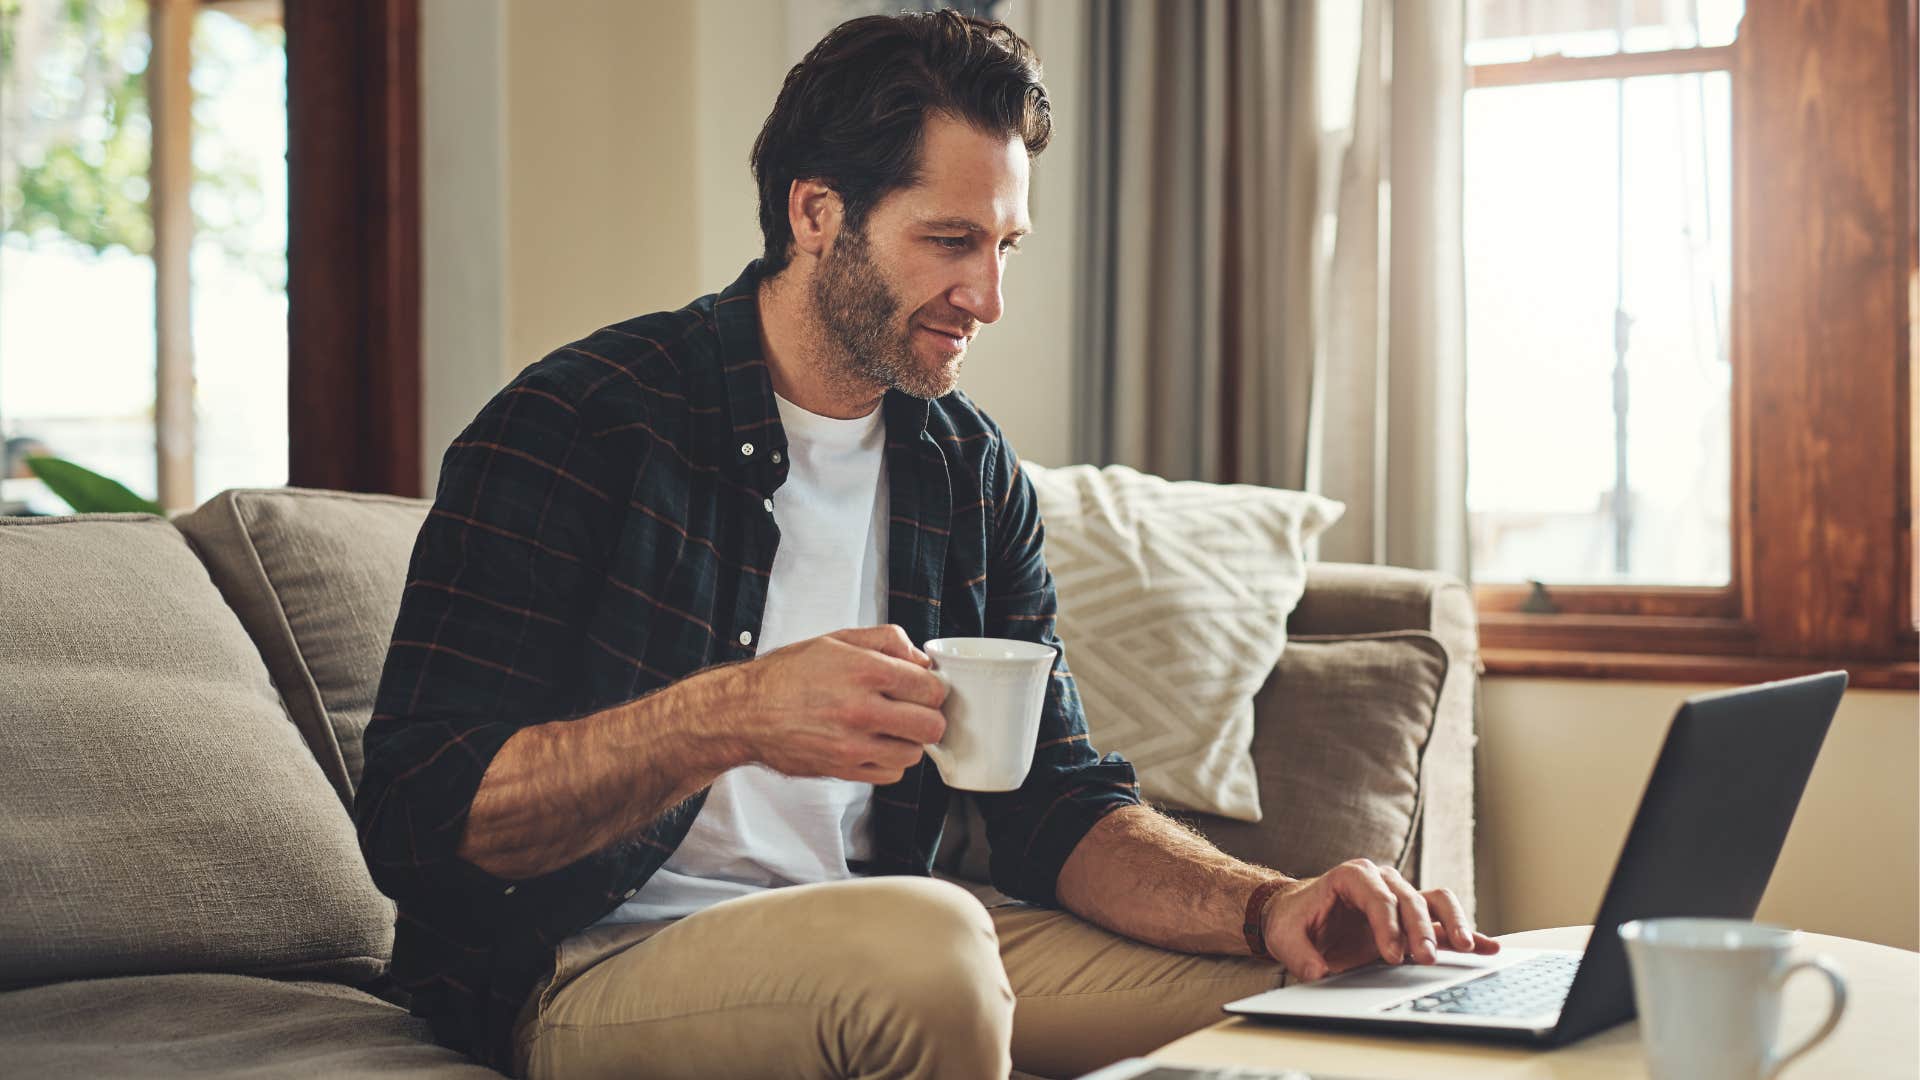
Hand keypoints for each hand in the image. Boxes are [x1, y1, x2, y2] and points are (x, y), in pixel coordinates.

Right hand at [732, 624, 947, 784]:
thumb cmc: (787, 675)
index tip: (924, 688)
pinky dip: (890, 762)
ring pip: (914, 753)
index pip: (931, 688)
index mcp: (865, 671)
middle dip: (928, 716)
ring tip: (892, 728)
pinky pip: (890, 774)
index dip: (933, 687)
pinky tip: (875, 744)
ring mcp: (853, 745)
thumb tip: (920, 659)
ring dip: (909, 741)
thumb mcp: (836, 639)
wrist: (745, 712)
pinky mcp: (843, 770)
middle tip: (915, 710)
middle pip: (931, 726)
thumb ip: (885, 640)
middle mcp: (862, 710)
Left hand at [1261, 859, 1499, 980]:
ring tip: (1466, 948)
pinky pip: (1444, 919)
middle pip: (1410, 899)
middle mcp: (1382, 880)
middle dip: (1420, 929)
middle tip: (1424, 958)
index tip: (1392, 956)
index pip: (1378, 897)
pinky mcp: (1414, 916)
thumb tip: (1318, 973)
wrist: (1300, 915)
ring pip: (1435, 901)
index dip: (1388, 926)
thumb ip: (1300, 955)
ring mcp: (1401, 895)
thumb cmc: (1295, 921)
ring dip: (1452, 924)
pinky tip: (1487, 947)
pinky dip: (1467, 932)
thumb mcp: (1286, 937)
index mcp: (1351, 876)